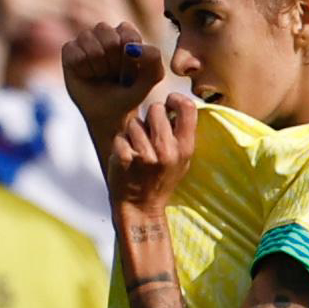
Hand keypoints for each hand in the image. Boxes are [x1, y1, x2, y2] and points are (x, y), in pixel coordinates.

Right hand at [60, 18, 174, 141]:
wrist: (108, 112)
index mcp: (126, 32)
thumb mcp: (150, 78)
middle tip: (114, 75)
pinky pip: (77, 56)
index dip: (130, 60)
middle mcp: (105, 31)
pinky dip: (84, 71)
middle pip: (110, 40)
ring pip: (92, 47)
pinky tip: (87, 75)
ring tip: (101, 75)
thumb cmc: (130, 92)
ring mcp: (86, 39)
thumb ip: (152, 59)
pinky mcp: (69, 49)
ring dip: (99, 68)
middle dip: (114, 64)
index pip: (129, 37)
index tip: (129, 73)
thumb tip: (131, 47)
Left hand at [98, 71, 199, 216]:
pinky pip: (120, 136)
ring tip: (137, 150)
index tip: (169, 103)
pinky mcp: (125, 158)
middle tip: (148, 134)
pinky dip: (121, 144)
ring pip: (134, 122)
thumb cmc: (161, 181)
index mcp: (184, 148)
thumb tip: (175, 105)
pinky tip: (126, 158)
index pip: (188, 108)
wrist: (140, 208)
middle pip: (155, 109)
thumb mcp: (182, 160)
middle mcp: (167, 151)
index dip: (176, 99)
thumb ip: (181, 134)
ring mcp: (145, 155)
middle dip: (149, 117)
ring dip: (133, 132)